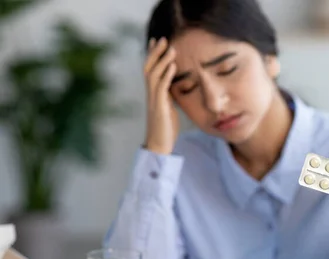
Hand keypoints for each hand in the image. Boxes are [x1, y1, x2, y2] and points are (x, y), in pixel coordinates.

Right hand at [143, 37, 179, 154]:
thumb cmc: (165, 128)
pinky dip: (167, 75)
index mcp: (154, 94)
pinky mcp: (159, 108)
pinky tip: (173, 66)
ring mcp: (154, 100)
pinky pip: (161, 88)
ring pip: (154, 75)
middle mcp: (151, 95)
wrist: (159, 145)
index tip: (157, 41)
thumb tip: (174, 88)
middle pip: (149, 68)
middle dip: (155, 53)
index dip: (153, 55)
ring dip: (162, 61)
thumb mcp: (169, 108)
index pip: (151, 70)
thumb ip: (169, 97)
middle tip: (162, 38)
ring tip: (171, 48)